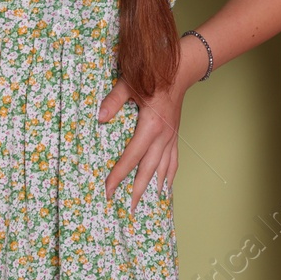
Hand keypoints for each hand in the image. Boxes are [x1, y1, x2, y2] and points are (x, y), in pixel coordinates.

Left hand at [97, 77, 182, 210]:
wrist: (181, 71)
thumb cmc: (154, 75)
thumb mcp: (130, 84)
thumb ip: (114, 100)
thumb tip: (99, 117)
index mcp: (151, 126)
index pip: (131, 156)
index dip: (119, 175)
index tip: (108, 190)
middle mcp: (163, 136)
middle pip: (149, 170)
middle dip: (137, 190)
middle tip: (128, 208)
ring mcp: (171, 137)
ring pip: (163, 168)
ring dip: (154, 187)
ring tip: (146, 204)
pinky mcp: (174, 136)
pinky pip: (174, 160)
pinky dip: (169, 176)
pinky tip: (165, 187)